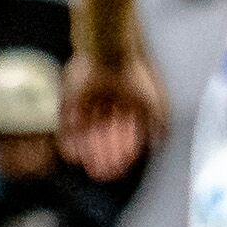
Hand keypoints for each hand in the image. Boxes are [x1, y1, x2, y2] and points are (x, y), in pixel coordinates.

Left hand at [60, 50, 166, 181]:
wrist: (108, 52)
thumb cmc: (134, 76)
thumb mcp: (154, 102)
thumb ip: (158, 123)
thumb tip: (159, 142)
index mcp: (130, 104)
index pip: (126, 134)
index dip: (124, 152)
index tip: (122, 168)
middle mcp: (110, 104)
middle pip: (107, 135)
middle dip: (106, 155)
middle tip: (104, 174)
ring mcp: (90, 101)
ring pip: (89, 132)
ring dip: (89, 151)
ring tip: (89, 168)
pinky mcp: (72, 98)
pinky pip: (68, 123)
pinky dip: (69, 140)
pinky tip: (72, 156)